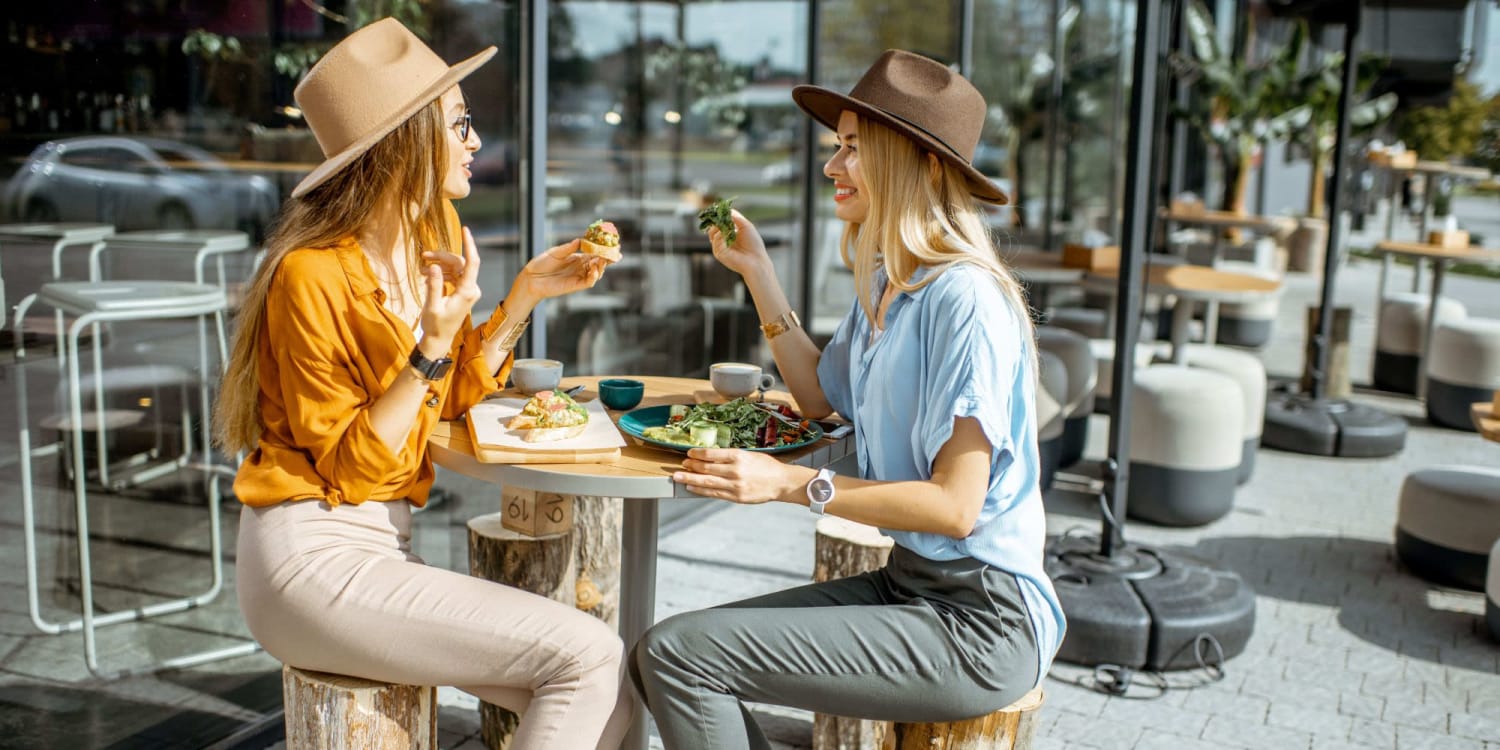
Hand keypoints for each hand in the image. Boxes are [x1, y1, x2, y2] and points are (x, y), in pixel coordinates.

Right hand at [419, 226, 481, 350]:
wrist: (439, 340)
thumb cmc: (435, 326)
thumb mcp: (432, 305)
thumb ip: (434, 285)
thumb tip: (434, 266)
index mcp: (467, 292)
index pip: (472, 262)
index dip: (469, 244)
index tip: (465, 230)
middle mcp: (471, 290)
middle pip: (460, 263)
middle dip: (442, 257)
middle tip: (424, 256)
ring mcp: (468, 291)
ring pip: (456, 268)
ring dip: (439, 265)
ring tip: (421, 269)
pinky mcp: (463, 292)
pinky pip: (454, 276)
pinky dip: (441, 274)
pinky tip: (428, 277)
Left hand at [513, 239, 608, 303]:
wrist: (531, 278)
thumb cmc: (541, 264)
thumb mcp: (555, 253)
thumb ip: (568, 248)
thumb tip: (580, 240)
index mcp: (577, 257)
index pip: (594, 253)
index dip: (604, 249)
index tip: (613, 244)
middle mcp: (581, 267)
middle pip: (599, 263)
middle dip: (608, 258)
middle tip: (616, 253)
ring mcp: (579, 276)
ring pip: (597, 272)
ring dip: (602, 267)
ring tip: (604, 260)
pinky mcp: (576, 285)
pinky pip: (589, 282)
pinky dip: (594, 276)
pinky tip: (594, 269)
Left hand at [671, 448, 801, 503]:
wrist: (781, 482)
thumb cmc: (766, 467)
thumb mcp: (749, 455)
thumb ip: (731, 457)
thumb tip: (710, 458)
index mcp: (738, 456)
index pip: (711, 454)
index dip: (697, 454)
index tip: (689, 453)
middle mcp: (734, 470)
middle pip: (706, 468)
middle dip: (690, 466)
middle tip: (680, 465)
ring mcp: (734, 485)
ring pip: (707, 482)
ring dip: (690, 479)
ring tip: (678, 477)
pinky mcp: (736, 497)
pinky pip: (714, 493)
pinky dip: (700, 490)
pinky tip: (692, 488)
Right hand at [706, 210, 769, 277]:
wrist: (756, 260)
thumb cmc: (753, 244)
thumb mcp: (745, 226)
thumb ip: (735, 217)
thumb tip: (726, 209)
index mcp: (730, 233)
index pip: (720, 222)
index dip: (718, 216)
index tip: (718, 209)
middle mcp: (724, 240)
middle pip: (713, 227)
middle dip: (716, 220)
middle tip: (720, 216)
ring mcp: (720, 247)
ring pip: (712, 233)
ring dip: (718, 227)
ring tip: (727, 227)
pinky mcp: (719, 253)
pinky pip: (715, 241)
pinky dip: (720, 236)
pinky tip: (726, 235)